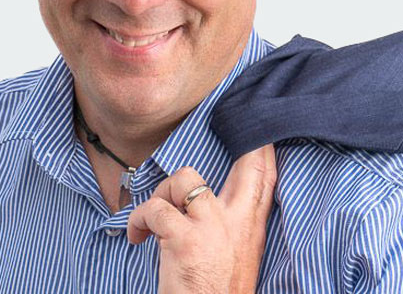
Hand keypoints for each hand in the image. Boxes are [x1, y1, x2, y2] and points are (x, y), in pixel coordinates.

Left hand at [127, 144, 276, 293]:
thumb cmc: (214, 293)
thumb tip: (214, 195)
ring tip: (156, 215)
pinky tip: (137, 237)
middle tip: (218, 126)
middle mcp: (237, 223)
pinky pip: (155, 209)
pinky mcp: (185, 240)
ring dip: (163, 191)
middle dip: (235, 142)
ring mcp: (211, 229)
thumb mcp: (237, 256)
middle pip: (248, 166)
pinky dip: (138, 219)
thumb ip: (233, 224)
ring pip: (186, 178)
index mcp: (251, 228)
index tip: (255, 132)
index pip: (266, 178)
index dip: (262, 148)